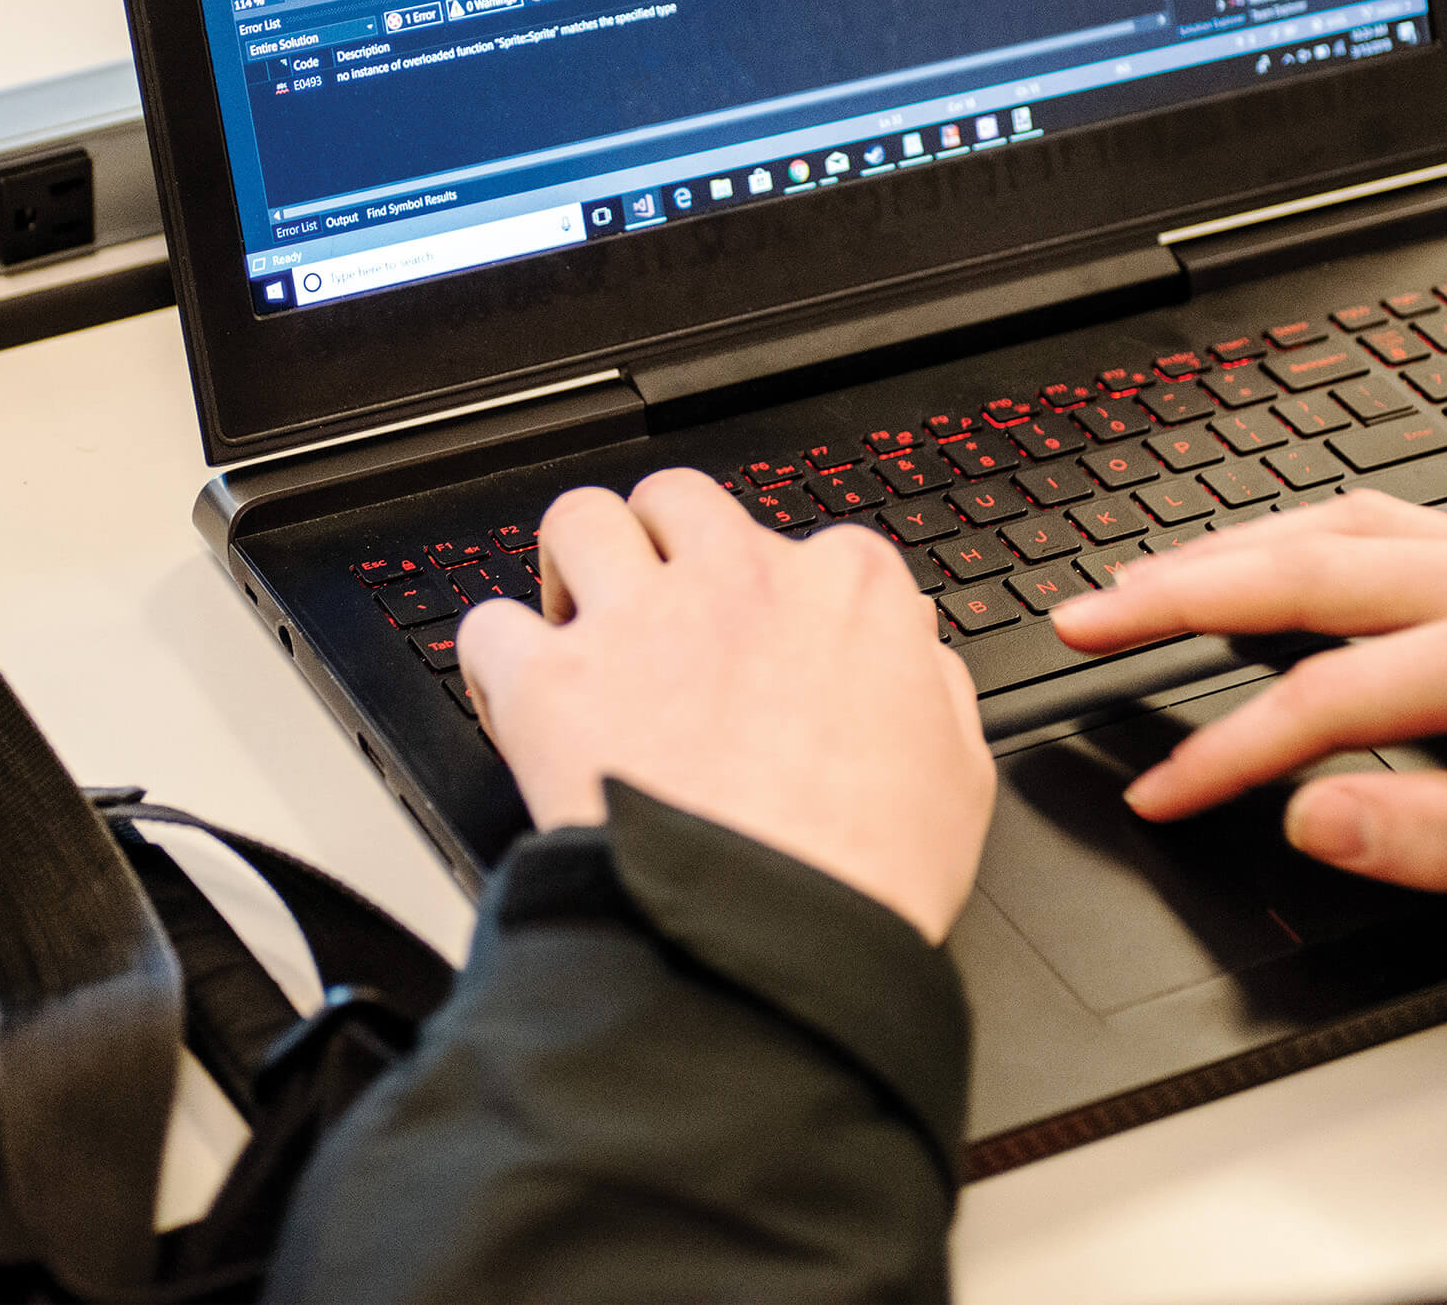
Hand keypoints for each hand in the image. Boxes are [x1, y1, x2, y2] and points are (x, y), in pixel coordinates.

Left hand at [455, 469, 996, 942]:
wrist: (772, 944)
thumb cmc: (863, 878)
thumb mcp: (958, 775)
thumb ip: (931, 688)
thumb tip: (911, 653)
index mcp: (848, 591)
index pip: (803, 544)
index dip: (772, 596)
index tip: (760, 641)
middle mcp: (738, 580)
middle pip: (678, 502)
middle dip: (662, 545)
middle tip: (657, 610)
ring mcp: (640, 622)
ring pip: (580, 519)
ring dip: (576, 564)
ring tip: (580, 619)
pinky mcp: (552, 682)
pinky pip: (489, 624)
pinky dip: (495, 658)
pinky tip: (516, 693)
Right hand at [1047, 493, 1446, 930]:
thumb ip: (1440, 838)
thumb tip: (1309, 815)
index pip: (1323, 696)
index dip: (1223, 750)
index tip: (1157, 788)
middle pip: (1305, 563)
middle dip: (1175, 589)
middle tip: (1079, 614)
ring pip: (1345, 524)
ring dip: (1233, 547)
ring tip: (1145, 581)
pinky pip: (1396, 522)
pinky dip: (1307, 535)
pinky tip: (1279, 556)